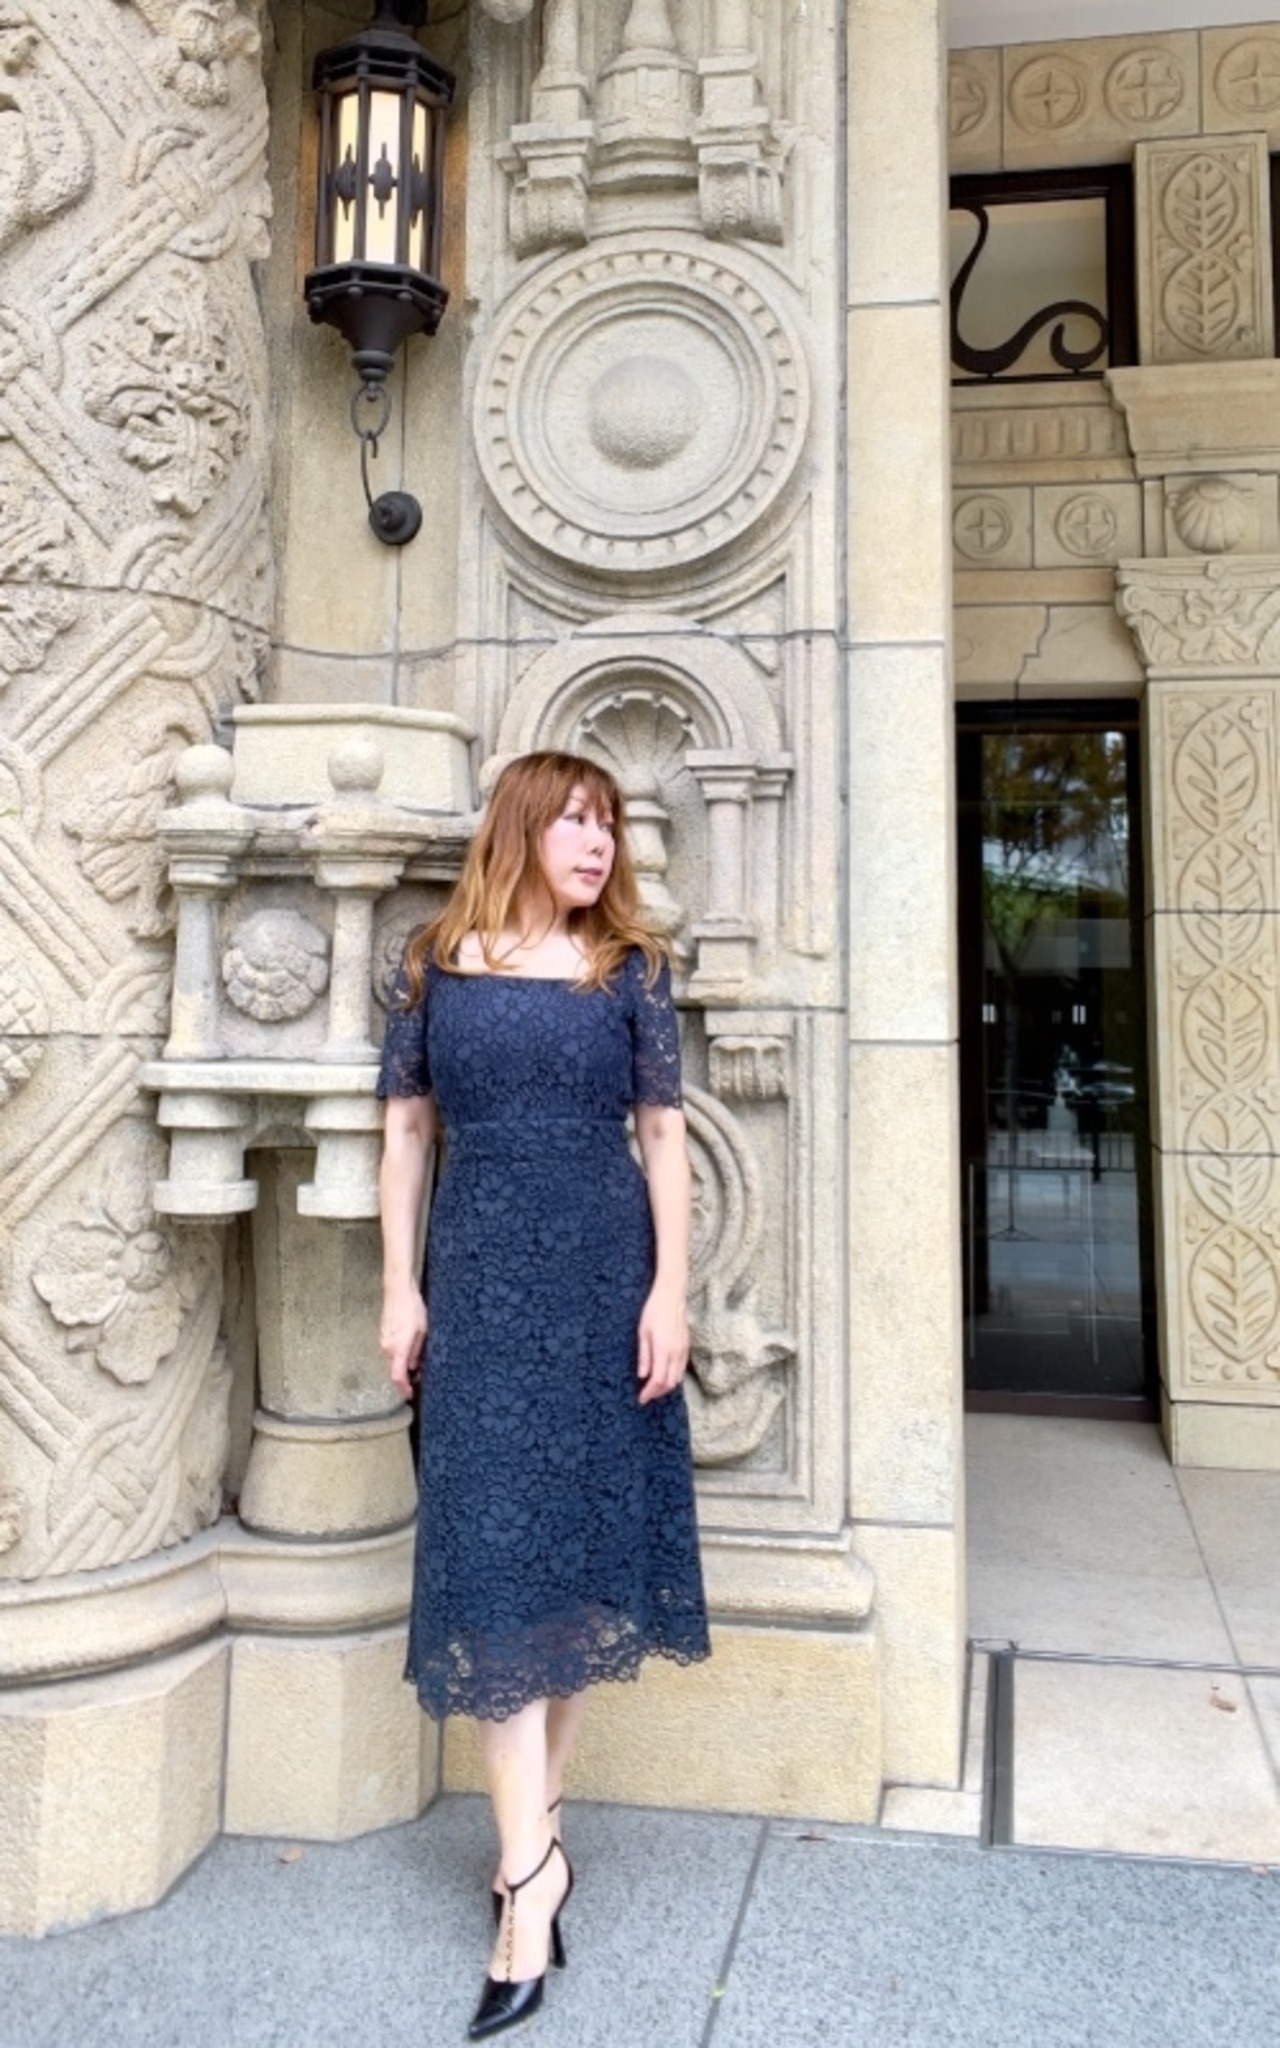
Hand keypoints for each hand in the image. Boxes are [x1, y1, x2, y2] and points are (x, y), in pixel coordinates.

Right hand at [380, 1283, 426, 1400]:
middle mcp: (387, 1347)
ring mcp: (383, 1340)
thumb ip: (417, 1352)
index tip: (409, 1394)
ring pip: (392, 1360)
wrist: (397, 1290)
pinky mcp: (383, 1334)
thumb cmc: (412, 1308)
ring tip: (417, 1364)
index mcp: (398, 1348)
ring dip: (402, 1365)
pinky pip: (391, 1351)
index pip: (397, 1376)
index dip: (403, 1388)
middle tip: (417, 1380)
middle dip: (405, 1378)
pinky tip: (410, 1351)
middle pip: (394, 1370)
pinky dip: (399, 1355)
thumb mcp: (422, 1331)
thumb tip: (413, 1367)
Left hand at [637, 1282, 688, 1405]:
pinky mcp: (687, 1347)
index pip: (658, 1381)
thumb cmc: (653, 1312)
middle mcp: (676, 1354)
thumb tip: (642, 1375)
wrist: (672, 1296)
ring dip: (665, 1386)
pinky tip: (664, 1375)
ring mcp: (684, 1351)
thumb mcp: (643, 1333)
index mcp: (663, 1351)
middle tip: (646, 1395)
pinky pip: (681, 1369)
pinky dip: (673, 1377)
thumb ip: (644, 1356)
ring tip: (653, 1388)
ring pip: (677, 1378)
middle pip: (669, 1383)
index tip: (641, 1399)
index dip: (649, 1393)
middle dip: (657, 1393)